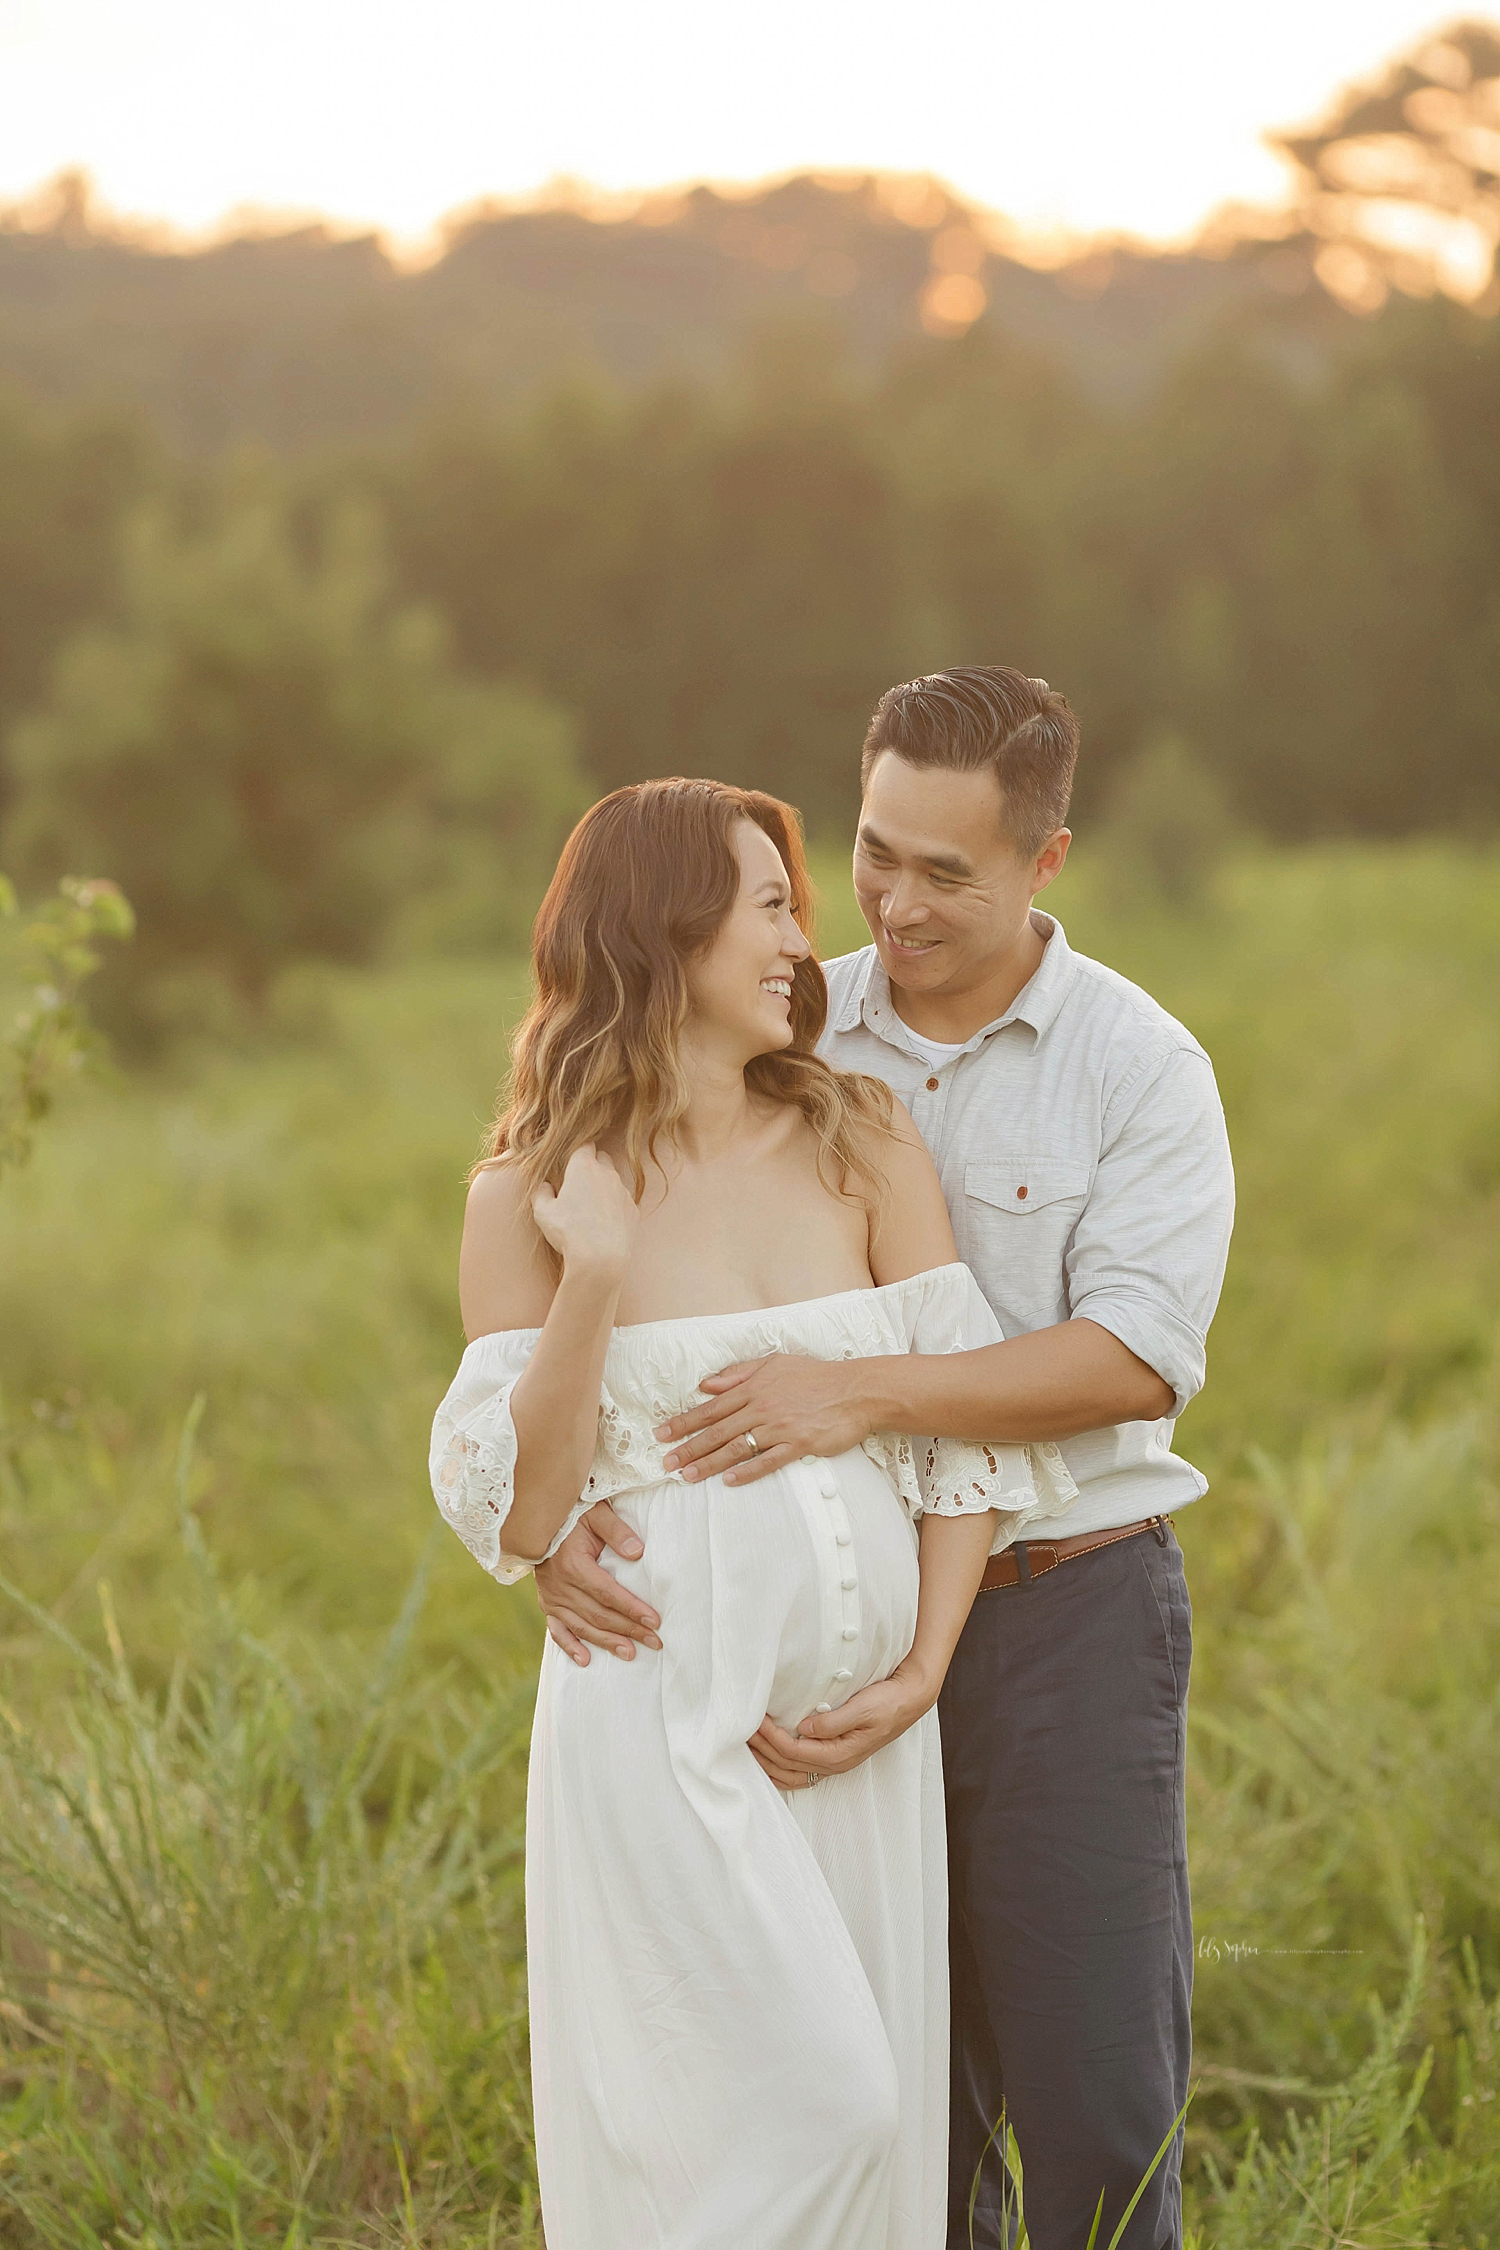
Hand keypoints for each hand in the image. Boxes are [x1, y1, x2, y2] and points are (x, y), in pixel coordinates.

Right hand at [531, 1145, 638, 1280]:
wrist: (602, 1258)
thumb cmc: (569, 1232)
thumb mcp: (543, 1212)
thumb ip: (541, 1193)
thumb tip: (545, 1186)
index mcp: (583, 1167)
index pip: (584, 1145)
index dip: (577, 1151)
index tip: (571, 1161)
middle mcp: (607, 1173)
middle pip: (602, 1157)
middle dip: (592, 1164)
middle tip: (579, 1183)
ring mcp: (623, 1191)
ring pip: (614, 1180)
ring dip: (604, 1186)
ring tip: (591, 1207)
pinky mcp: (633, 1210)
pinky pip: (623, 1201)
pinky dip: (615, 1206)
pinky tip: (604, 1222)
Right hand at [532, 1502, 661, 1665]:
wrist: (537, 1519)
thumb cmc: (573, 1514)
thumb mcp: (596, 1514)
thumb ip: (617, 1531)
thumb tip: (638, 1552)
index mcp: (574, 1565)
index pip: (607, 1593)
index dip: (631, 1608)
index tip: (654, 1620)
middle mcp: (560, 1586)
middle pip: (599, 1615)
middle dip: (629, 1629)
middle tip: (655, 1641)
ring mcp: (551, 1597)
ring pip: (582, 1626)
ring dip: (607, 1642)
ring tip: (631, 1653)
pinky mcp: (546, 1603)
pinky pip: (557, 1630)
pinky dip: (570, 1646)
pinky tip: (586, 1660)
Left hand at [655, 1354, 879, 1483]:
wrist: (856, 1389)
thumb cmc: (816, 1376)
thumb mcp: (775, 1363)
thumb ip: (739, 1373)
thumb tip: (706, 1384)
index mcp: (754, 1388)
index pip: (711, 1408)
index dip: (684, 1422)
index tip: (662, 1435)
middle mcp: (762, 1407)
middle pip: (717, 1431)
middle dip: (688, 1447)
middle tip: (666, 1463)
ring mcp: (780, 1426)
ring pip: (736, 1447)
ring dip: (709, 1463)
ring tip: (687, 1476)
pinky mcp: (799, 1444)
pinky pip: (767, 1460)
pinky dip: (747, 1471)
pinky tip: (729, 1481)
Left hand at [746, 1663, 934, 1788]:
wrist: (908, 1701)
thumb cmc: (887, 1703)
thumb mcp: (863, 1708)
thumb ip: (834, 1721)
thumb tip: (805, 1728)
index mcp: (840, 1754)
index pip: (794, 1751)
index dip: (771, 1737)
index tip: (755, 1719)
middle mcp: (835, 1764)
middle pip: (787, 1765)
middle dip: (761, 1749)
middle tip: (740, 1731)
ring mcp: (834, 1763)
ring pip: (790, 1774)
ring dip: (765, 1762)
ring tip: (745, 1747)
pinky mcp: (833, 1756)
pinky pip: (799, 1773)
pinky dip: (778, 1770)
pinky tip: (765, 1762)